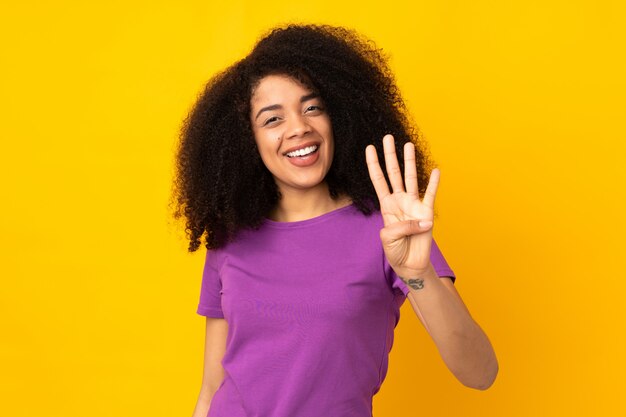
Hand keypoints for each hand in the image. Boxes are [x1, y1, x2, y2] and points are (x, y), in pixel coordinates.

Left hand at [365, 134, 439, 277]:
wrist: (410, 264)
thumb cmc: (396, 250)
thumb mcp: (388, 238)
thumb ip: (399, 227)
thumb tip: (420, 220)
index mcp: (386, 204)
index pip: (378, 179)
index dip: (373, 164)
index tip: (369, 148)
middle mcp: (400, 200)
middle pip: (393, 172)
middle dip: (390, 155)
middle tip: (388, 137)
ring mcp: (414, 204)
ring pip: (410, 178)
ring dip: (410, 161)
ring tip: (408, 144)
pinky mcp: (427, 213)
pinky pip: (430, 195)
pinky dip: (433, 183)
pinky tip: (435, 170)